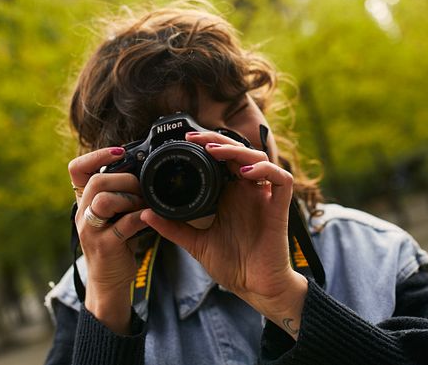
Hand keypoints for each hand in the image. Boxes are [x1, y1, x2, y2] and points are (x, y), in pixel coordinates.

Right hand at [69, 147, 147, 332]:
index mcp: (84, 201)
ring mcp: (91, 231)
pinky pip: (124, 224)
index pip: (76, 169)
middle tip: (142, 188)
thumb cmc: (116, 242)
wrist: (109, 281)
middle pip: (96, 181)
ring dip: (130, 197)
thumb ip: (119, 192)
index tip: (120, 152)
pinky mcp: (105, 246)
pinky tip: (151, 217)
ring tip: (143, 204)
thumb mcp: (112, 213)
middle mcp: (83, 214)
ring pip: (104, 200)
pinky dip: (141, 217)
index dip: (96, 155)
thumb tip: (142, 167)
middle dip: (125, 179)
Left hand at [141, 132, 307, 336]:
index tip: (186, 141)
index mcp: (231, 195)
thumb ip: (174, 227)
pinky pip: (282, 180)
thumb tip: (146, 214)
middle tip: (195, 139)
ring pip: (260, 159)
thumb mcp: (196, 243)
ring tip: (215, 153)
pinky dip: (265, 171)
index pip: (223, 158)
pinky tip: (245, 173)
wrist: (255, 289)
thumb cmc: (233, 265)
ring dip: (238, 151)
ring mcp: (264, 198)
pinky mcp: (279, 208)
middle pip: (240, 151)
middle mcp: (248, 191)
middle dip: (218, 140)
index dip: (208, 145)